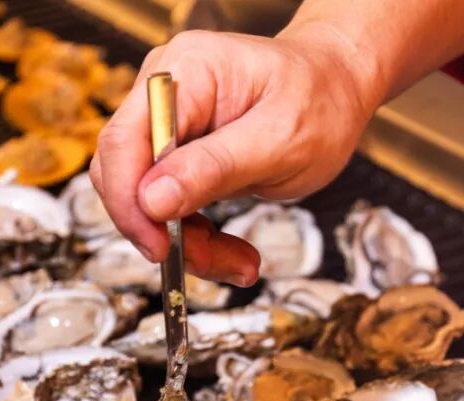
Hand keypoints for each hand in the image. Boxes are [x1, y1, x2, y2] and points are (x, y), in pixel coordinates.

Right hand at [89, 26, 380, 285]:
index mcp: (185, 72)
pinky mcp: (181, 156)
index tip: (160, 248)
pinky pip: (171, 208)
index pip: (124, 141)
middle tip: (211, 263)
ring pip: (148, 202)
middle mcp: (164, 94)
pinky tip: (236, 256)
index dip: (130, 201)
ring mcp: (170, 125)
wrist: (339, 89)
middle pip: (126, 175)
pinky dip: (201, 239)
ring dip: (189, 244)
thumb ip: (215, 168)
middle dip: (163, 230)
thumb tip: (151, 201)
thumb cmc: (319, 100)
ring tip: (241, 264)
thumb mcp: (280, 140)